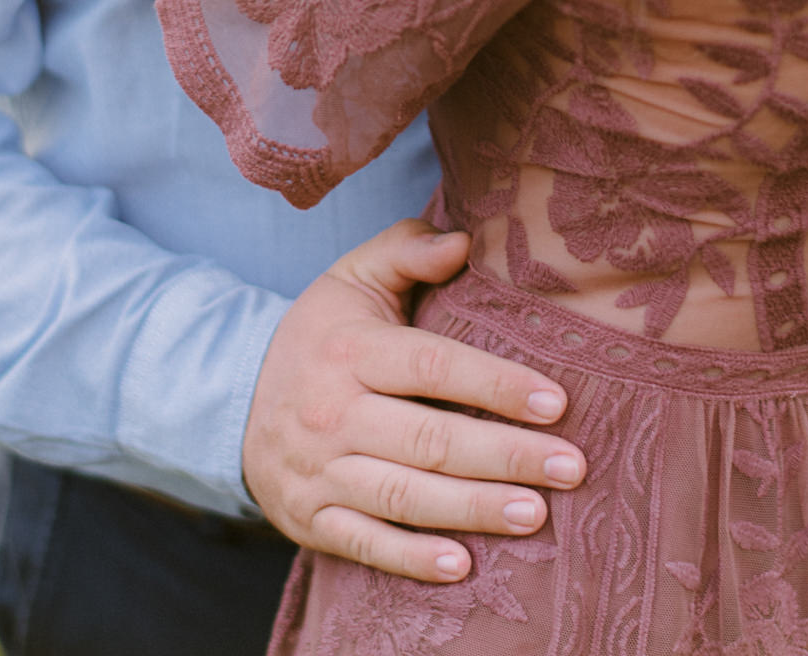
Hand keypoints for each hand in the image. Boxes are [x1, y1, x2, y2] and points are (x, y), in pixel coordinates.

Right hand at [243, 220, 586, 582]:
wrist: (235, 397)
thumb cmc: (323, 333)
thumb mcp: (354, 276)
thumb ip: (407, 251)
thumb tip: (463, 241)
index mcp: (351, 349)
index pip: (433, 367)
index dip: (496, 385)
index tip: (557, 402)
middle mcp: (332, 412)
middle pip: (430, 440)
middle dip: (506, 456)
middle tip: (572, 466)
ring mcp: (319, 471)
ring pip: (405, 497)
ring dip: (475, 510)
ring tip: (537, 513)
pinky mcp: (310, 519)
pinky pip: (366, 544)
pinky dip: (413, 560)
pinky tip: (465, 566)